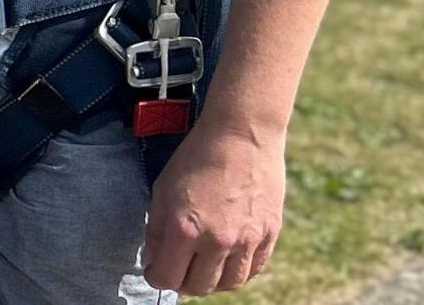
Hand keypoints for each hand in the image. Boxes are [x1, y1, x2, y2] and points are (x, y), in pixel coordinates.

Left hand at [143, 123, 286, 294]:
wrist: (240, 135)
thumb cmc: (196, 158)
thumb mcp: (162, 190)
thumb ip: (156, 230)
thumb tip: (154, 260)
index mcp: (184, 228)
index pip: (166, 278)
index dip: (156, 277)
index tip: (155, 271)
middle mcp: (216, 240)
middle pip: (198, 287)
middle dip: (182, 283)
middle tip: (178, 272)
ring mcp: (246, 240)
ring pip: (228, 284)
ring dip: (212, 282)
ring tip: (202, 270)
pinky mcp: (269, 234)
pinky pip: (253, 269)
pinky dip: (238, 272)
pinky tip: (227, 262)